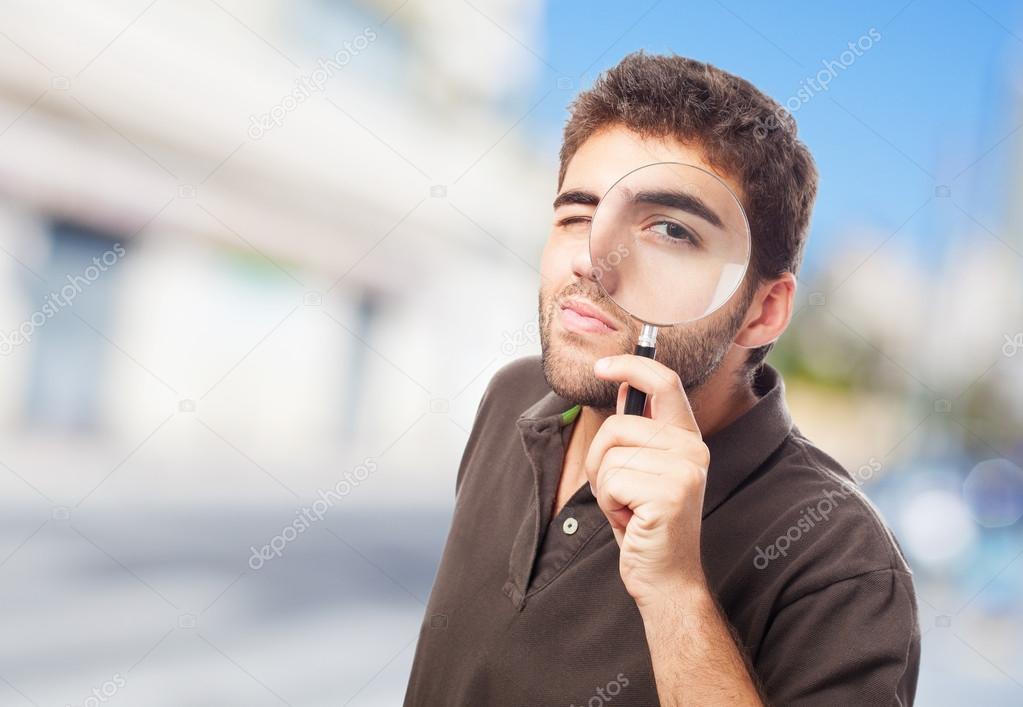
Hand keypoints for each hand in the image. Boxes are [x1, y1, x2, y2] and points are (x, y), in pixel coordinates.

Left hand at [585, 354, 710, 607]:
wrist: (665, 577)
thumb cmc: (645, 523)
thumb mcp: (640, 469)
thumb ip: (635, 431)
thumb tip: (621, 387)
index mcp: (687, 439)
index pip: (665, 382)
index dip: (631, 365)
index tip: (601, 367)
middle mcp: (693, 450)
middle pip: (618, 425)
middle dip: (600, 460)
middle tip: (619, 493)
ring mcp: (685, 471)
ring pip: (610, 454)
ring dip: (604, 486)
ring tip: (627, 508)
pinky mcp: (670, 494)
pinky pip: (612, 480)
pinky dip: (609, 504)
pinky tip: (629, 520)